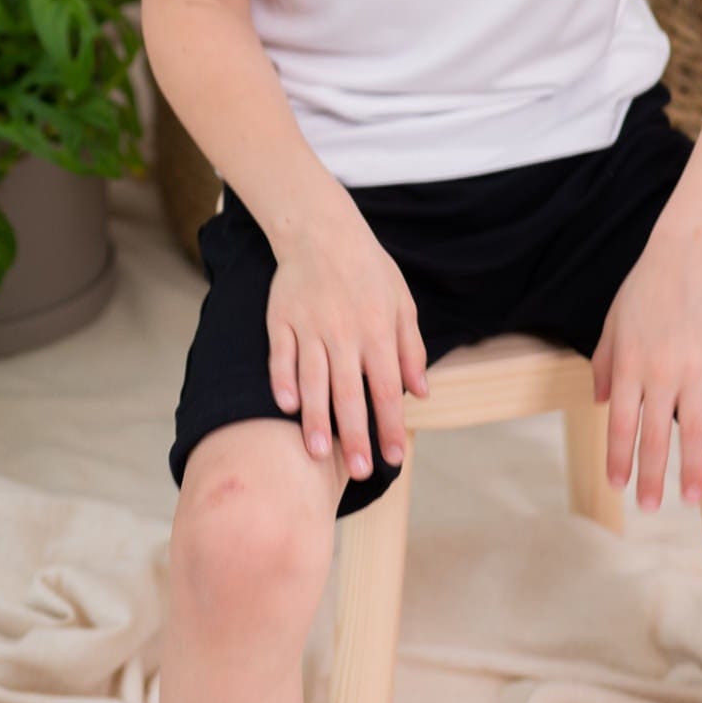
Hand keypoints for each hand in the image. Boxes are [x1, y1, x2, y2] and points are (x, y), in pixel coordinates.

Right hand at [266, 199, 430, 481]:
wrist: (322, 231)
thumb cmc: (368, 269)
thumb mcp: (402, 302)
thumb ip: (411, 348)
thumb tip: (420, 392)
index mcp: (378, 330)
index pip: (386, 388)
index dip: (390, 425)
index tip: (392, 459)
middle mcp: (344, 332)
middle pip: (349, 393)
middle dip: (354, 436)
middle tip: (358, 471)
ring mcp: (310, 326)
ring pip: (312, 380)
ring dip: (315, 419)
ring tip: (317, 454)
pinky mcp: (281, 320)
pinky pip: (281, 356)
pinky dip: (282, 382)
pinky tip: (287, 408)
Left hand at [589, 224, 701, 509]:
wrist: (688, 250)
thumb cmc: (647, 283)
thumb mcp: (613, 320)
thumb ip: (603, 362)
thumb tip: (596, 399)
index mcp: (628, 364)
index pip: (618, 423)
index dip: (618, 458)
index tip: (618, 486)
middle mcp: (658, 373)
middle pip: (653, 436)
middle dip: (650, 477)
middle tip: (650, 508)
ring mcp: (694, 367)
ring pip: (693, 430)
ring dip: (691, 470)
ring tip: (690, 501)